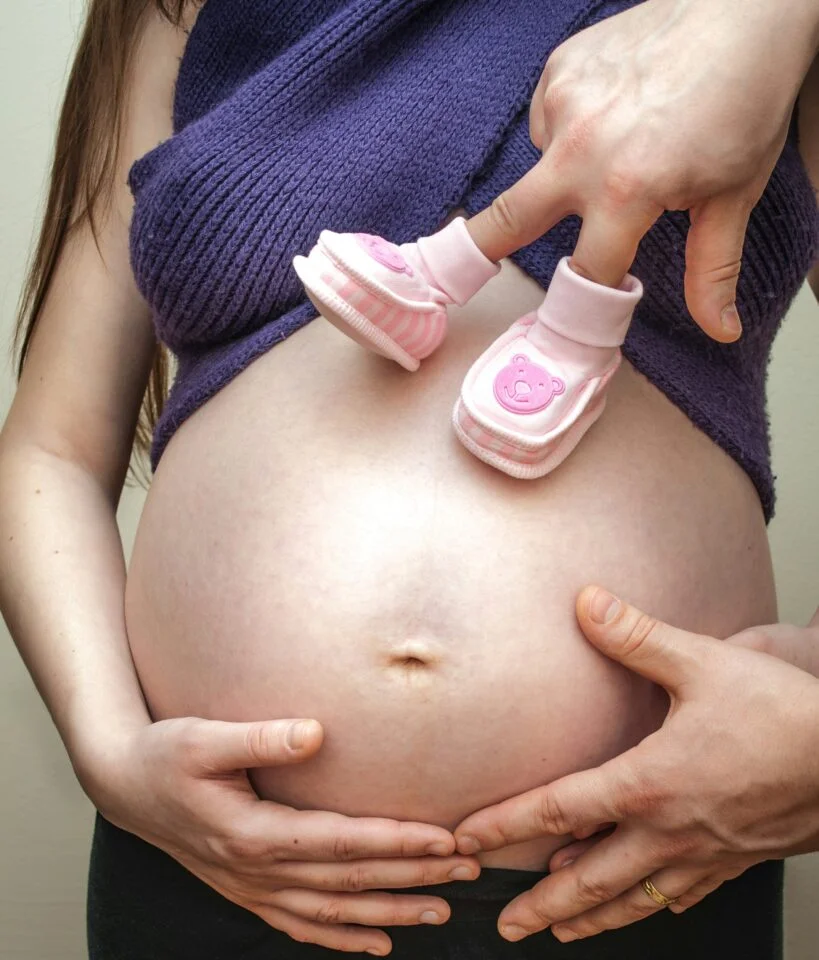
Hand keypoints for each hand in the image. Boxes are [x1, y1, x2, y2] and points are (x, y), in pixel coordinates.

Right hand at [83, 717, 479, 954]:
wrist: (124, 787)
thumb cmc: (165, 756)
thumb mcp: (203, 739)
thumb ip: (260, 738)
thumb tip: (316, 731)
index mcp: (252, 834)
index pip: (341, 842)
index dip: (396, 840)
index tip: (444, 837)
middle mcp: (257, 872)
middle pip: (350, 881)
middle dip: (412, 875)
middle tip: (467, 869)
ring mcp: (252, 889)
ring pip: (334, 911)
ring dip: (390, 911)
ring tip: (442, 909)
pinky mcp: (248, 892)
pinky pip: (302, 926)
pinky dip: (343, 939)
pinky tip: (379, 944)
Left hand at [454, 586, 818, 943]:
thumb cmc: (784, 714)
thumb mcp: (702, 663)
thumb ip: (636, 636)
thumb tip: (587, 603)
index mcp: (649, 784)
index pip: (558, 810)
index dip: (506, 826)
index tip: (468, 843)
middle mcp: (669, 830)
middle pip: (588, 877)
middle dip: (540, 903)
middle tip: (506, 924)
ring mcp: (704, 854)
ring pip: (633, 899)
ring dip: (589, 917)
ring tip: (559, 931)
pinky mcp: (736, 860)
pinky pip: (682, 894)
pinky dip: (651, 907)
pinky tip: (645, 908)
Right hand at [468, 0, 818, 339]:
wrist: (748, 9)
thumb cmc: (747, 99)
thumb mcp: (733, 195)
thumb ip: (712, 269)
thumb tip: (719, 329)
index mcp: (626, 189)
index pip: (586, 273)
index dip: (580, 305)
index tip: (565, 326)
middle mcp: (581, 149)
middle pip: (507, 220)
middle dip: (475, 255)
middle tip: (445, 282)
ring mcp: (564, 103)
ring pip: (540, 165)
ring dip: (564, 175)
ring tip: (621, 145)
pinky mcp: (560, 69)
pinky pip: (548, 120)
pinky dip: (571, 130)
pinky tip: (610, 113)